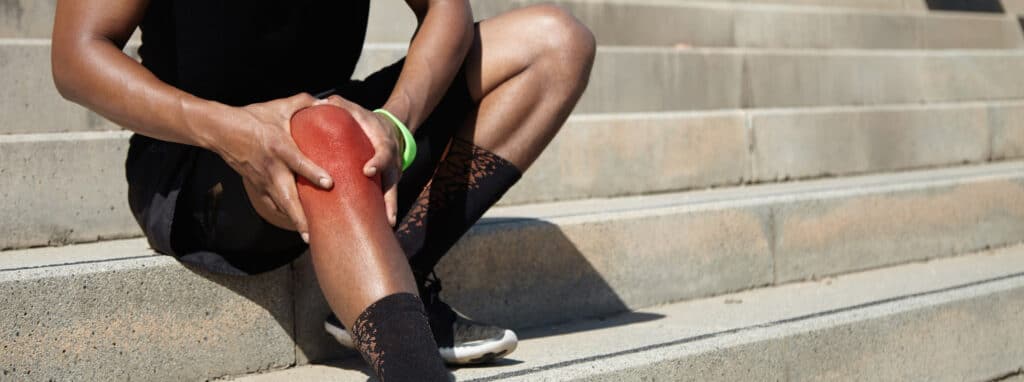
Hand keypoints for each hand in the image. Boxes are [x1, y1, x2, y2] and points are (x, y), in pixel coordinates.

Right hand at [210, 93, 333, 241]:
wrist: (221, 130)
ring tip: (310, 238)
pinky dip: (285, 215)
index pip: (298, 162)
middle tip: (314, 233)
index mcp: (279, 147)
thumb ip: (304, 103)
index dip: (313, 173)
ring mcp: (262, 180)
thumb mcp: (279, 106)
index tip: (329, 183)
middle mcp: (271, 168)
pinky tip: (298, 226)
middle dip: (300, 217)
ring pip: (280, 206)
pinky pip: (272, 204)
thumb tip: (328, 102)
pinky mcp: (256, 186)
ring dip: (294, 222)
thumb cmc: (253, 117)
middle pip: (287, 197)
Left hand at [316, 95, 403, 225]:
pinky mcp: (388, 184)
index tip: (367, 171)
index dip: (378, 162)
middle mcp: (393, 161)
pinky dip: (383, 213)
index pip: (384, 152)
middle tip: (385, 216)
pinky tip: (377, 229)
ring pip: (392, 194)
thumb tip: (323, 103)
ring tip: (384, 228)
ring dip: (389, 212)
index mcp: (384, 142)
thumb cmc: (366, 121)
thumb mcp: (357, 110)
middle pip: (393, 182)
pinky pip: (386, 199)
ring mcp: (393, 174)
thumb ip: (341, 106)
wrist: (390, 129)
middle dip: (389, 199)